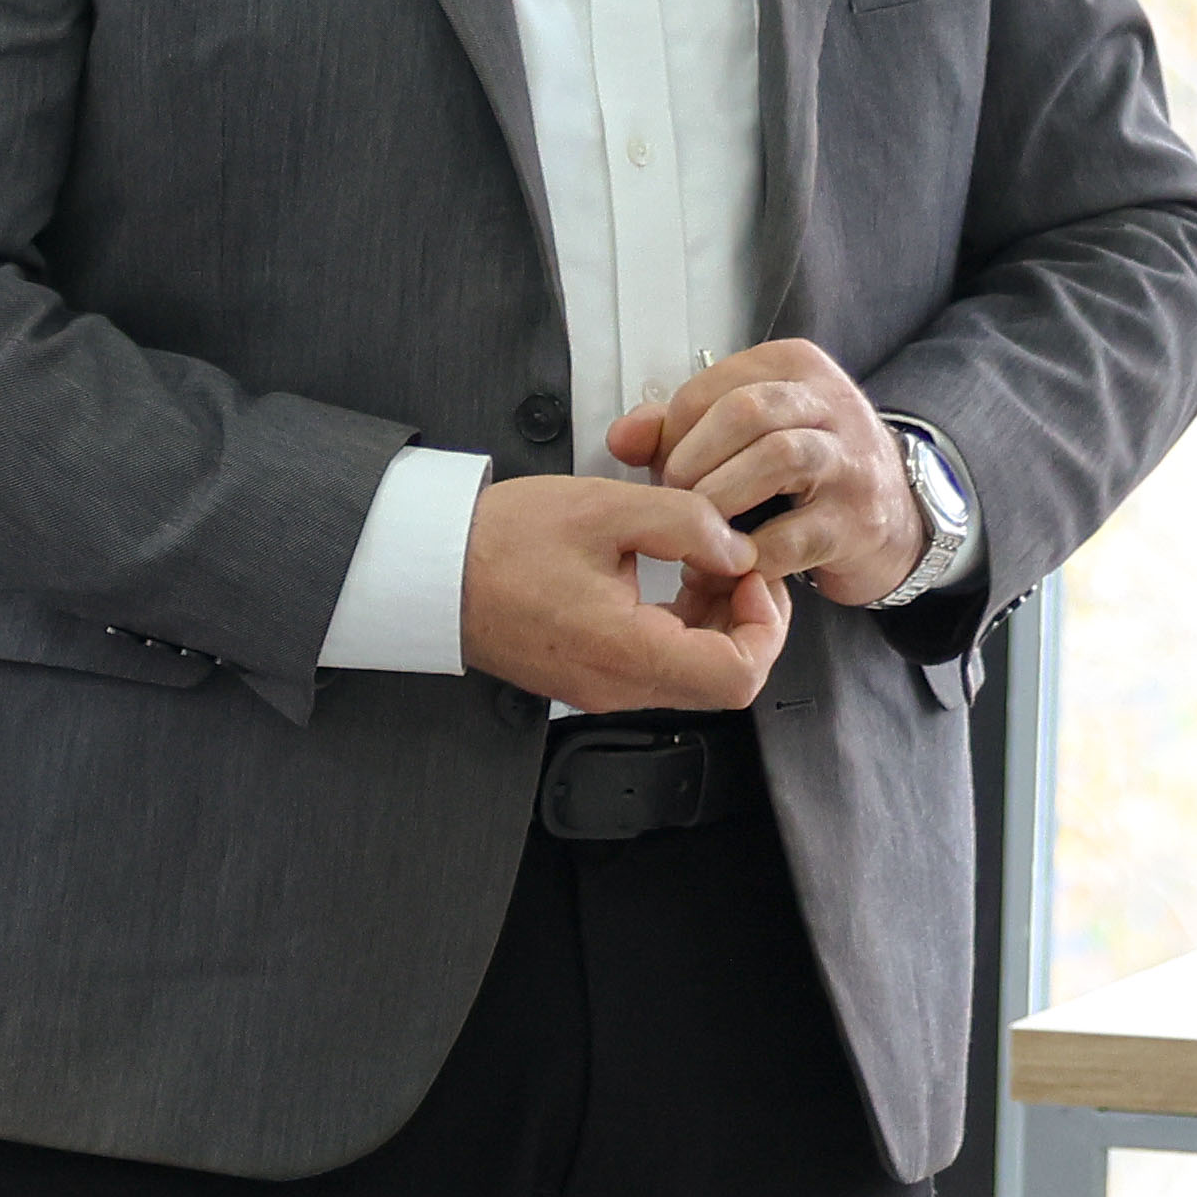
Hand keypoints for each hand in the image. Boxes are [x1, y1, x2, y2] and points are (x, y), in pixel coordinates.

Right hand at [458, 471, 788, 711]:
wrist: (431, 571)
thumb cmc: (499, 541)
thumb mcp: (604, 508)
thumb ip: (686, 523)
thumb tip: (738, 549)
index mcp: (624, 650)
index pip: (738, 674)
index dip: (764, 623)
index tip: (749, 572)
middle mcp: (618, 685)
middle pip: (726, 680)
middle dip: (747, 618)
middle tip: (734, 562)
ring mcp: (604, 688)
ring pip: (697, 674)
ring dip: (717, 619)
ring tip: (699, 561)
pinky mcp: (592, 677)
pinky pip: (662, 665)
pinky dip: (684, 625)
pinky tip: (669, 577)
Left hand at [616, 342, 922, 598]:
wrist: (893, 517)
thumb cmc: (802, 471)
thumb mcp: (744, 432)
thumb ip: (677, 428)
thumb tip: (621, 438)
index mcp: (794, 367)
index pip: (713, 386)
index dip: (673, 430)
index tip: (663, 467)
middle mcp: (831, 404)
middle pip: (746, 412)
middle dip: (693, 459)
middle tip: (675, 496)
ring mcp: (851, 462)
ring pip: (778, 458)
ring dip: (720, 498)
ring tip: (699, 526)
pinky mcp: (858, 522)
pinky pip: (792, 536)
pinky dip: (748, 553)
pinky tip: (729, 563)